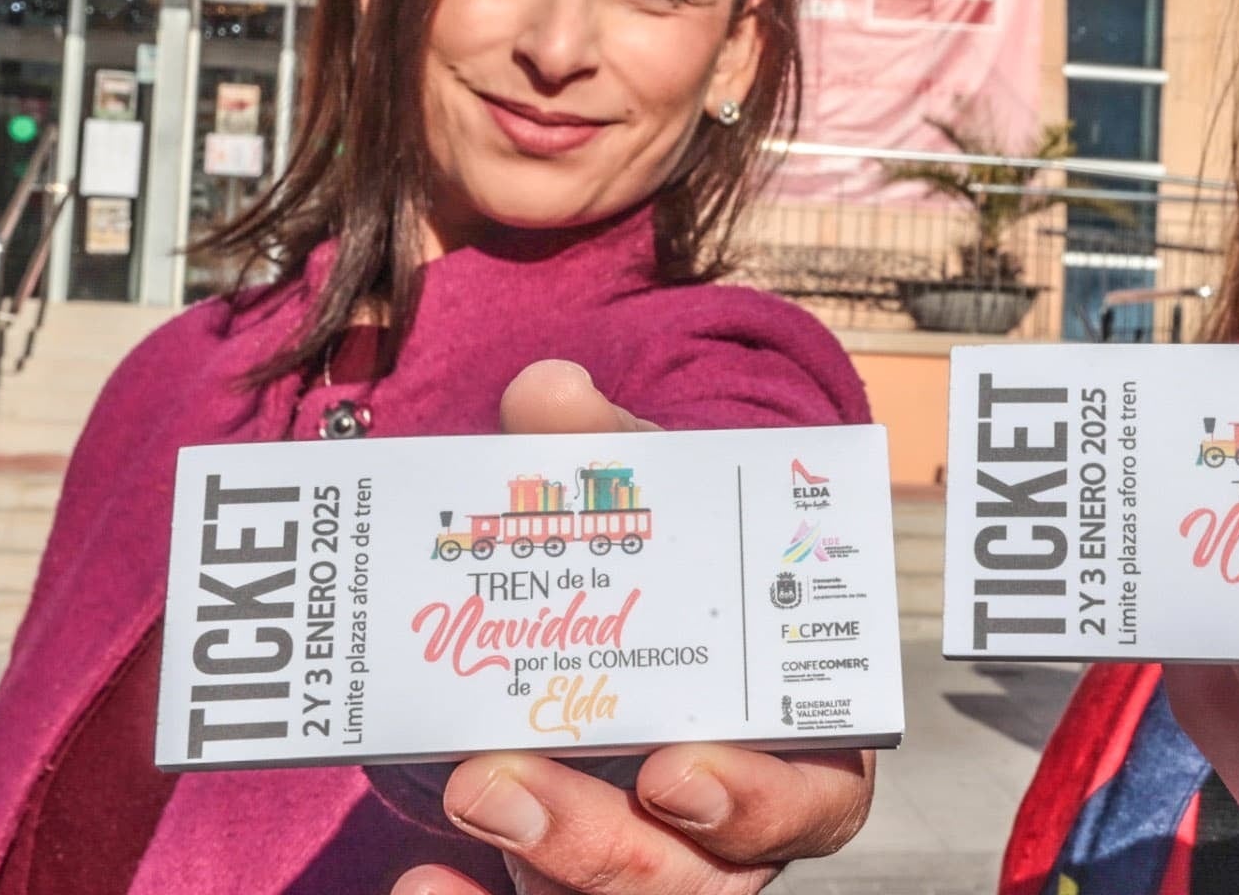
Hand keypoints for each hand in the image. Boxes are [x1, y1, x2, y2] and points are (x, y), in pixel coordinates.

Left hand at [390, 361, 876, 894]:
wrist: (607, 624)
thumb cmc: (667, 575)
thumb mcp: (653, 508)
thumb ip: (611, 459)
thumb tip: (548, 393)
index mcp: (797, 741)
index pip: (818, 800)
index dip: (759, 800)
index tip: (673, 770)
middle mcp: (733, 830)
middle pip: (700, 880)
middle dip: (604, 843)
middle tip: (500, 778)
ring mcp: (653, 869)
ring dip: (542, 860)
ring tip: (464, 793)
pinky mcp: (570, 890)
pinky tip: (420, 884)